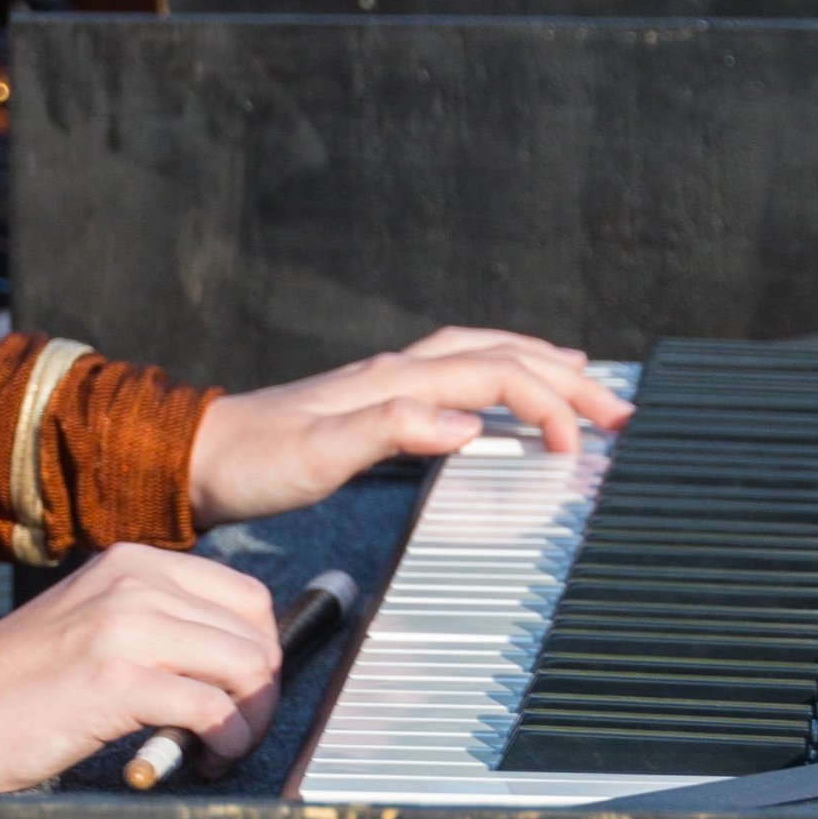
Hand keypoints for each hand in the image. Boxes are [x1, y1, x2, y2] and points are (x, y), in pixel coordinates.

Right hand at [0, 541, 280, 791]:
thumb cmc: (22, 686)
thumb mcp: (97, 623)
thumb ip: (161, 624)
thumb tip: (242, 661)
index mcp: (134, 562)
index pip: (246, 599)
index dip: (260, 655)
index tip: (241, 697)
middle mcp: (135, 582)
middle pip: (256, 634)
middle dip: (260, 695)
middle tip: (233, 734)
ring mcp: (126, 626)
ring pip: (247, 667)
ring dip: (248, 722)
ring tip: (215, 750)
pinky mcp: (116, 679)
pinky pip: (214, 709)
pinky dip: (225, 741)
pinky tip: (201, 758)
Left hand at [189, 328, 629, 524]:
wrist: (197, 460)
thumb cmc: (254, 461)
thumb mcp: (322, 454)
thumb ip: (395, 431)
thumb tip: (468, 425)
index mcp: (397, 381)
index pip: (498, 377)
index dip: (549, 404)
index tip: (581, 444)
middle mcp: (399, 373)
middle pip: (503, 357)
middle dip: (567, 379)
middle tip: (620, 408)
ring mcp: (389, 384)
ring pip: (483, 357)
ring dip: (539, 367)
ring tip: (584, 380)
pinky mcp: (377, 403)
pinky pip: (459, 376)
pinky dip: (498, 378)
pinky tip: (501, 399)